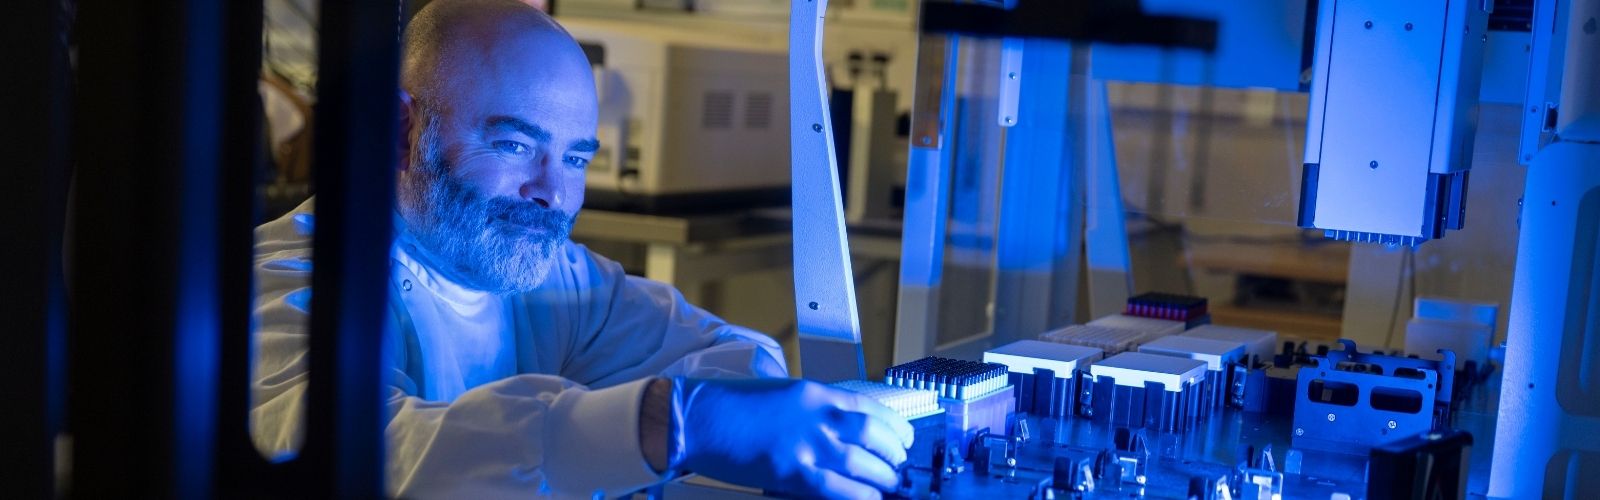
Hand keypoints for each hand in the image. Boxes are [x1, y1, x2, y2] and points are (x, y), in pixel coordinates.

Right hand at [670, 377, 914, 498]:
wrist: (699, 418)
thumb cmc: (731, 406)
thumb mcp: (783, 395)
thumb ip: (814, 410)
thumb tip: (839, 432)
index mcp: (815, 393)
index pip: (871, 407)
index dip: (895, 426)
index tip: (903, 438)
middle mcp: (817, 415)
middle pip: (874, 435)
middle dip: (893, 454)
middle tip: (898, 466)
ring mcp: (807, 443)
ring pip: (863, 462)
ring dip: (882, 477)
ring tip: (889, 485)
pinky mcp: (793, 471)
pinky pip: (839, 487)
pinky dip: (860, 495)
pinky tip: (869, 498)